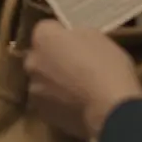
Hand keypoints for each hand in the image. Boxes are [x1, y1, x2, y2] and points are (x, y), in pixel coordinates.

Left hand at [23, 20, 141, 140]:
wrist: (110, 109)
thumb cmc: (107, 66)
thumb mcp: (96, 37)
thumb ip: (75, 35)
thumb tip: (69, 41)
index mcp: (43, 37)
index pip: (46, 28)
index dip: (62, 34)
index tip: (77, 43)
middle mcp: (32, 62)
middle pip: (40, 56)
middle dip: (54, 58)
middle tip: (77, 66)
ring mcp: (34, 89)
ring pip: (42, 80)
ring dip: (54, 82)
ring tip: (78, 90)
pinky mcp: (42, 112)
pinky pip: (48, 102)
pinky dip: (58, 102)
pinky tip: (77, 105)